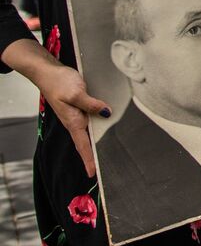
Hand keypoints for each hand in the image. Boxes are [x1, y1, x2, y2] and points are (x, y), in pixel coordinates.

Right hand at [32, 62, 108, 177]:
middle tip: (104, 168)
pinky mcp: (79, 107)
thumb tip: (106, 112)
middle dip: (94, 155)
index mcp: (73, 121)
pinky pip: (90, 120)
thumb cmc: (59, 82)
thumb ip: (91, 104)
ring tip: (107, 153)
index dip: (88, 159)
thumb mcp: (76, 93)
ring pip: (90, 131)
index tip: (93, 173)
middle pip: (87, 142)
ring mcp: (76, 114)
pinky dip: (97, 126)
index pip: (83, 145)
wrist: (49, 72)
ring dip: (97, 141)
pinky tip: (104, 127)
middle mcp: (75, 121)